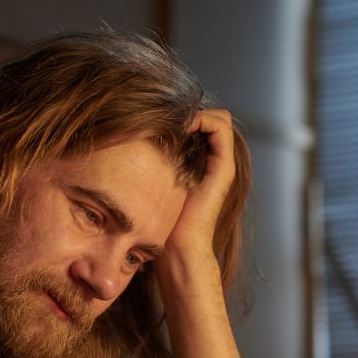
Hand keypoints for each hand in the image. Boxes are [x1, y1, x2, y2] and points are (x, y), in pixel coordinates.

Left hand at [162, 109, 237, 266]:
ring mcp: (221, 164)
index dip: (184, 113)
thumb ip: (153, 161)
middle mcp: (214, 161)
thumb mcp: (152, 182)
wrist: (176, 247)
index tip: (159, 118)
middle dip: (190, 111)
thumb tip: (132, 137)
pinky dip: (202, 119)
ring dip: (196, 113)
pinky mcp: (224, 167)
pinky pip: (220, 128)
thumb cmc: (160, 221)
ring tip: (173, 122)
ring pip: (219, 118)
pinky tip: (180, 128)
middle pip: (212, 116)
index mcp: (200, 162)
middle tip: (166, 117)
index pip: (201, 121)